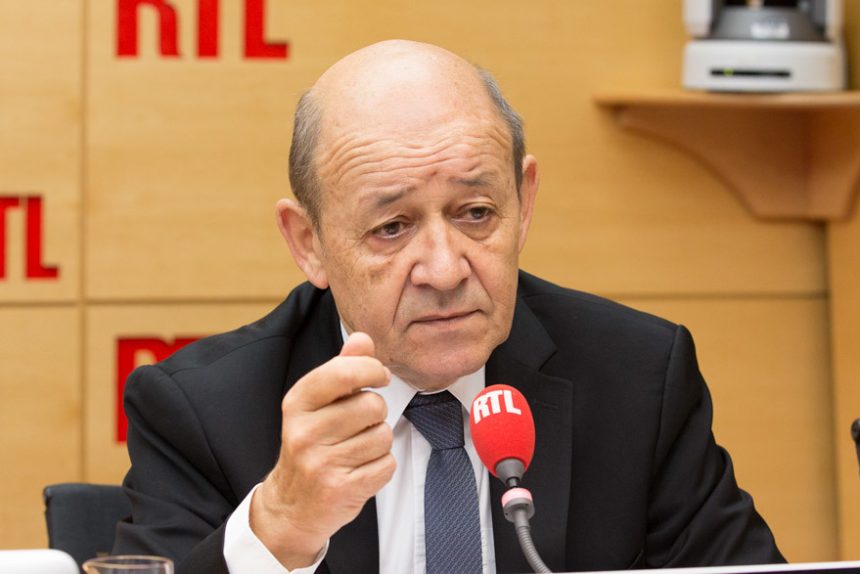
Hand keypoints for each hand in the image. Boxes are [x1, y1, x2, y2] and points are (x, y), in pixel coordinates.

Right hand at [250, 332, 395, 568]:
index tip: (378, 375)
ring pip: (383, 435)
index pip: (344, 372)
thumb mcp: (317, 404)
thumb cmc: (311, 446)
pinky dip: (381, 467)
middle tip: (359, 425)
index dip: (371, 369)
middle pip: (372, 405)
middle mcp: (304, 432)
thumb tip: (362, 339)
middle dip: (376, 413)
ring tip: (356, 449)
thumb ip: (342, 368)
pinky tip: (360, 469)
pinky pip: (386, 464)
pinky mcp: (340, 489)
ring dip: (378, 441)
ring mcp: (321, 463)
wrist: (291, 505)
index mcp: (297, 403)